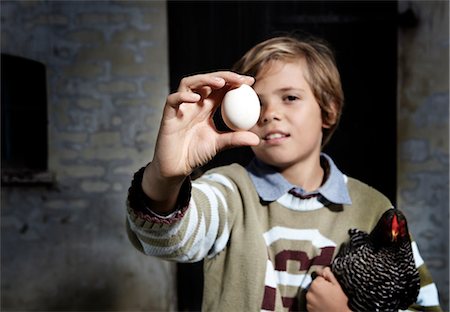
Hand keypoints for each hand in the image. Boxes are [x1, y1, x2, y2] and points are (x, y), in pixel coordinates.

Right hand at [142, 72, 259, 207]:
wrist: (176, 166)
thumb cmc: (195, 153)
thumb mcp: (219, 144)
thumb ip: (235, 139)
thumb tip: (257, 139)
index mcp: (206, 107)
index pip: (220, 88)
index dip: (234, 81)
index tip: (250, 81)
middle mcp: (193, 103)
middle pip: (207, 81)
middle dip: (224, 76)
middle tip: (239, 79)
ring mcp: (180, 107)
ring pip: (189, 83)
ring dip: (205, 80)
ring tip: (220, 83)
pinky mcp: (168, 115)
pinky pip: (173, 100)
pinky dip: (183, 96)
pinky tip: (197, 99)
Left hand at [306, 267, 350, 311]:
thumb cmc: (339, 302)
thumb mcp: (337, 286)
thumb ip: (329, 275)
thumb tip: (325, 268)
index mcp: (316, 284)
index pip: (319, 278)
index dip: (325, 282)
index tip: (330, 287)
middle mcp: (310, 292)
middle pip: (314, 286)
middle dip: (320, 288)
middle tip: (329, 294)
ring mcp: (308, 301)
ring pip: (312, 294)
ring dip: (317, 295)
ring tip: (327, 300)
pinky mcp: (308, 308)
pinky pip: (311, 302)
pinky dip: (315, 303)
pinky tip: (323, 305)